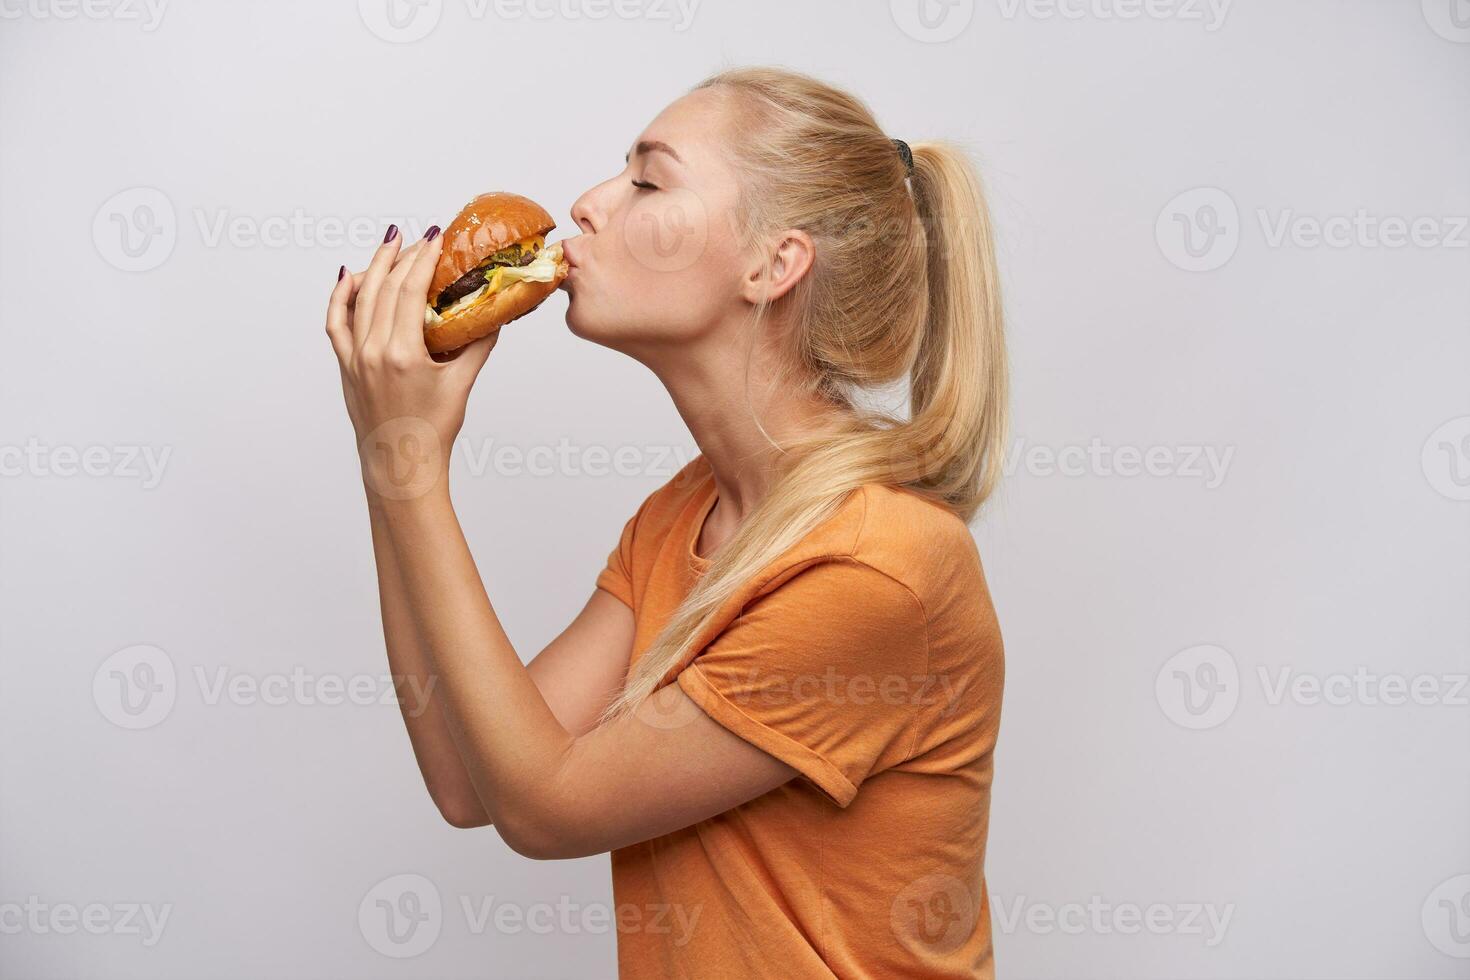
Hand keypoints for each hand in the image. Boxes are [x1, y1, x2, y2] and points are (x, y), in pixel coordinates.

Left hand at [326, 226, 498, 501]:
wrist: (400, 465)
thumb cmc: (432, 431)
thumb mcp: (460, 384)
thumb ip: (477, 346)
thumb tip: (493, 317)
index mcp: (402, 354)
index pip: (409, 291)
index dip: (422, 260)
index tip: (435, 239)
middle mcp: (373, 351)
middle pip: (384, 288)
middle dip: (402, 257)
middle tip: (419, 238)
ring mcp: (354, 357)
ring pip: (359, 298)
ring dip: (375, 267)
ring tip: (390, 246)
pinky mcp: (346, 365)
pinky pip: (336, 322)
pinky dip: (341, 296)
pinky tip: (350, 276)